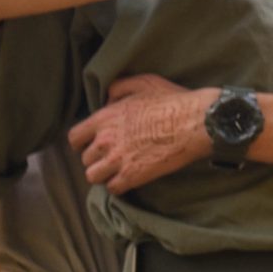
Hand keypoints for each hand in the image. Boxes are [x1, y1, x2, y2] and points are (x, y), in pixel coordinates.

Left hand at [69, 75, 216, 191]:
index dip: (82, 142)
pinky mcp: (133, 176)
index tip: (94, 143)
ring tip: (118, 171)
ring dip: (104, 174)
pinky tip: (129, 179)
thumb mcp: (144, 82)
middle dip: (98, 158)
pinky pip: (113, 189)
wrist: (197, 122)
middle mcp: (105, 140)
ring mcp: (118, 160)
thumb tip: (108, 99)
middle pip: (85, 159)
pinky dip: (119, 186)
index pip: (75, 137)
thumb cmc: (173, 100)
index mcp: (105, 118)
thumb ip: (118, 88)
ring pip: (93, 176)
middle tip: (113, 156)